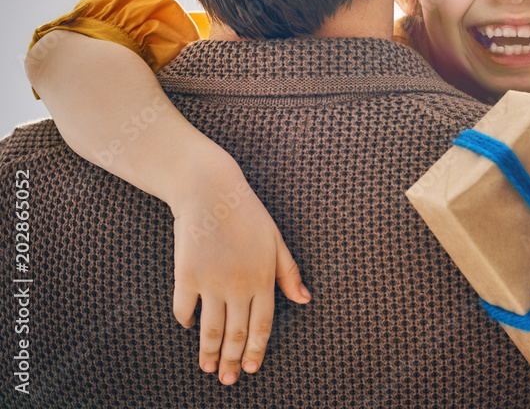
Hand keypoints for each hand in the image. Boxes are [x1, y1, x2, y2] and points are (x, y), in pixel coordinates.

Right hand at [170, 155, 310, 384]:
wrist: (210, 190)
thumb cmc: (247, 213)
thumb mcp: (276, 240)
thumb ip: (288, 273)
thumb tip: (306, 300)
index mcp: (262, 278)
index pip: (261, 326)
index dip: (256, 351)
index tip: (251, 368)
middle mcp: (237, 285)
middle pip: (236, 334)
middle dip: (232, 361)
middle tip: (228, 381)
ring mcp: (210, 282)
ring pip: (210, 329)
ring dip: (209, 352)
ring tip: (207, 368)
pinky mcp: (186, 275)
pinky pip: (183, 309)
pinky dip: (186, 323)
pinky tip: (190, 329)